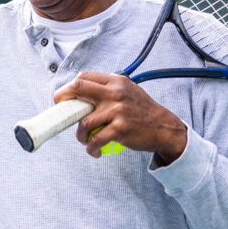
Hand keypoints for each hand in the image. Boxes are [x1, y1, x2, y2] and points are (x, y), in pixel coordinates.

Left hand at [53, 71, 187, 162]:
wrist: (164, 128)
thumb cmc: (142, 111)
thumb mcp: (127, 91)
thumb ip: (107, 90)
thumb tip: (80, 94)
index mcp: (115, 81)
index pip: (83, 77)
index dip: (68, 88)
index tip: (62, 99)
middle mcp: (115, 93)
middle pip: (78, 89)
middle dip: (64, 102)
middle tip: (62, 115)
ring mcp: (118, 110)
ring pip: (84, 122)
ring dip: (81, 135)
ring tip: (86, 140)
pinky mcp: (120, 128)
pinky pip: (96, 139)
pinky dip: (91, 148)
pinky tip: (94, 150)